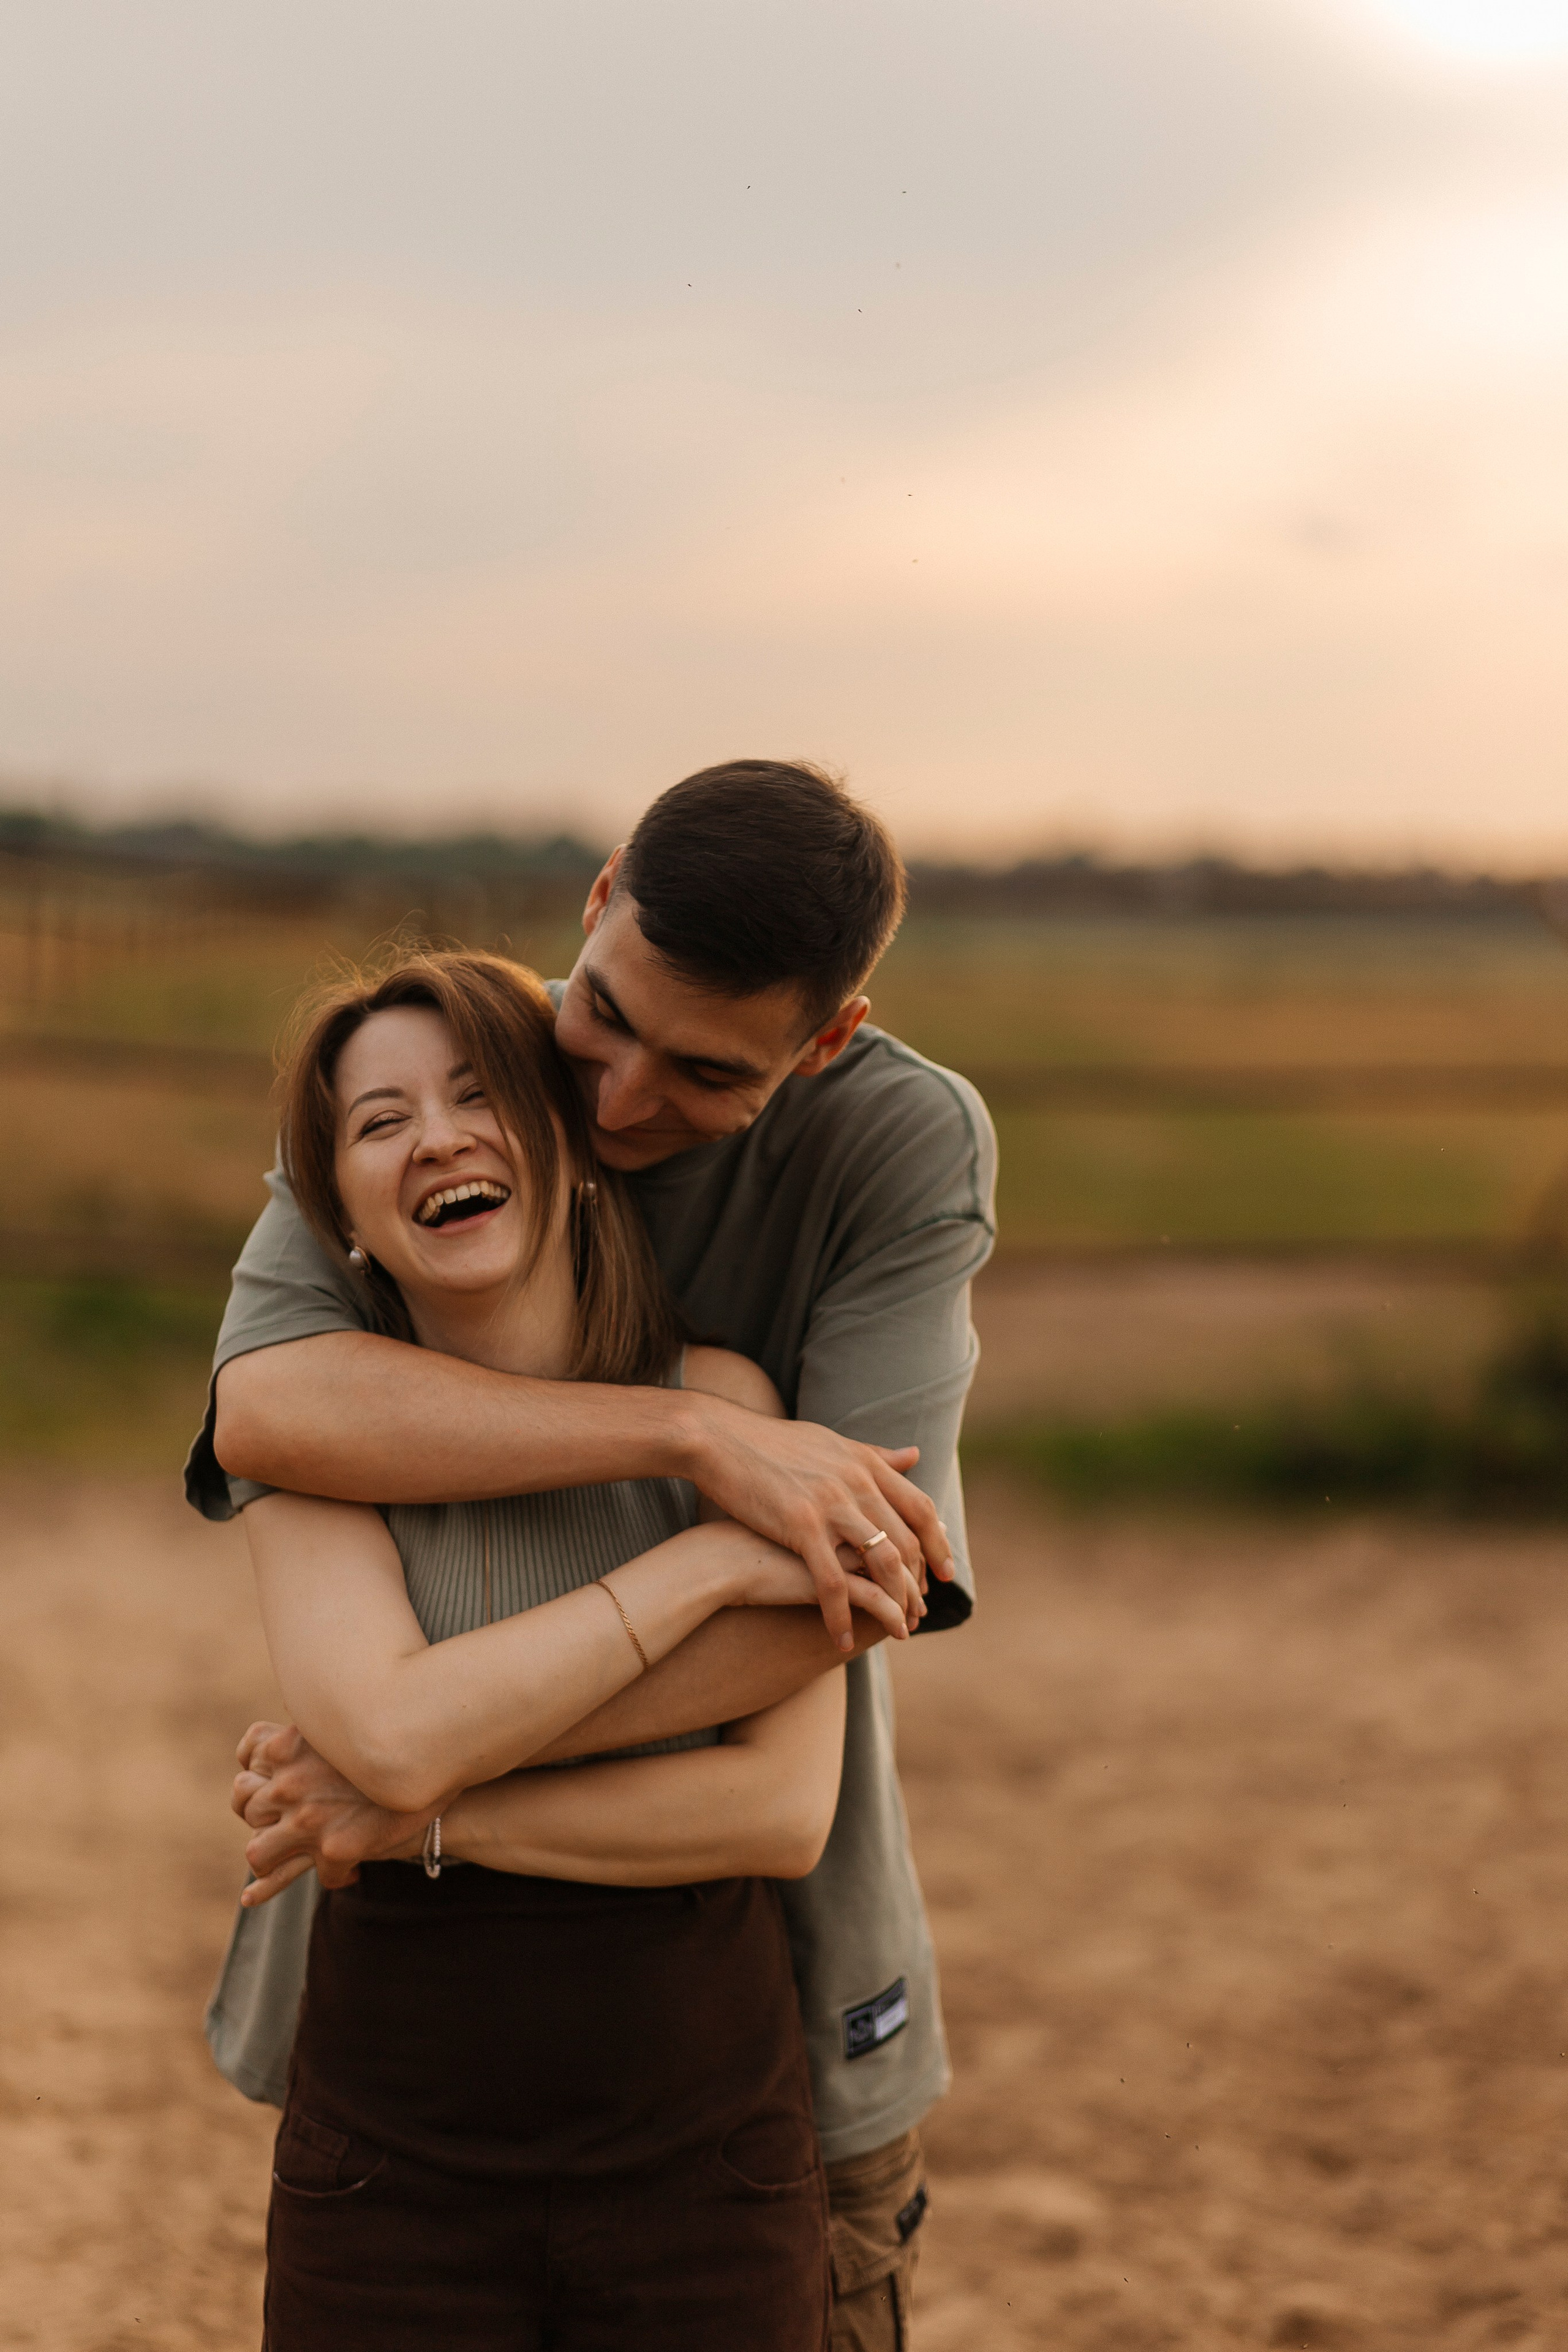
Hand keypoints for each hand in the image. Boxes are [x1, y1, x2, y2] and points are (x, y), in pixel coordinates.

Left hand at [231, 1721, 429, 1905]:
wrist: (438, 1769)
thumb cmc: (401, 1738)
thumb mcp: (354, 1718)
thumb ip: (325, 1715)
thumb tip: (306, 1695)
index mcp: (292, 1741)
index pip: (249, 1752)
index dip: (254, 1766)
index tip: (264, 1773)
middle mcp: (292, 1780)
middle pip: (246, 1801)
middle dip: (257, 1811)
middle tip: (277, 1818)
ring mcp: (308, 1819)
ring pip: (258, 1849)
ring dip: (265, 1853)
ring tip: (281, 1855)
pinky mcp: (333, 1849)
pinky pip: (297, 1874)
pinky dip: (270, 1886)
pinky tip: (252, 1896)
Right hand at [686, 1402, 951, 1651]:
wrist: (717, 1439)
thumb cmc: (767, 1444)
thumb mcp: (829, 1443)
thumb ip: (874, 1455)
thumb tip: (914, 1455)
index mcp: (865, 1463)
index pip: (919, 1507)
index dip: (937, 1542)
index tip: (945, 1572)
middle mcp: (857, 1482)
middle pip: (906, 1540)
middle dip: (919, 1582)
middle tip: (922, 1611)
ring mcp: (831, 1504)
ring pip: (882, 1564)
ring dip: (894, 1603)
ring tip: (898, 1631)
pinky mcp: (802, 1527)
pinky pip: (833, 1585)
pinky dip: (841, 1617)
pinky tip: (841, 1640)